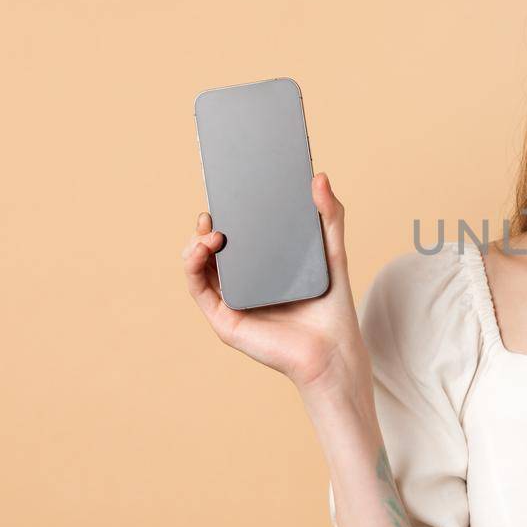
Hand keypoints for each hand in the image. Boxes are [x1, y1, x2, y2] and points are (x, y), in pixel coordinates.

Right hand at [181, 171, 369, 392]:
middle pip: (214, 248)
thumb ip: (329, 215)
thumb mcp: (332, 252)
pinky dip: (193, 266)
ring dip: (196, 243)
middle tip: (213, 209)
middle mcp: (245, 282)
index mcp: (264, 266)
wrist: (333, 350)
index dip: (227, 213)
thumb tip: (320, 176)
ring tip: (212, 230)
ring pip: (199, 266)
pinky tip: (202, 249)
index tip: (227, 191)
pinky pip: (198, 288)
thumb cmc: (332, 306)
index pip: (238, 235)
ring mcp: (232, 300)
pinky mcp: (224, 319)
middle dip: (206, 225)